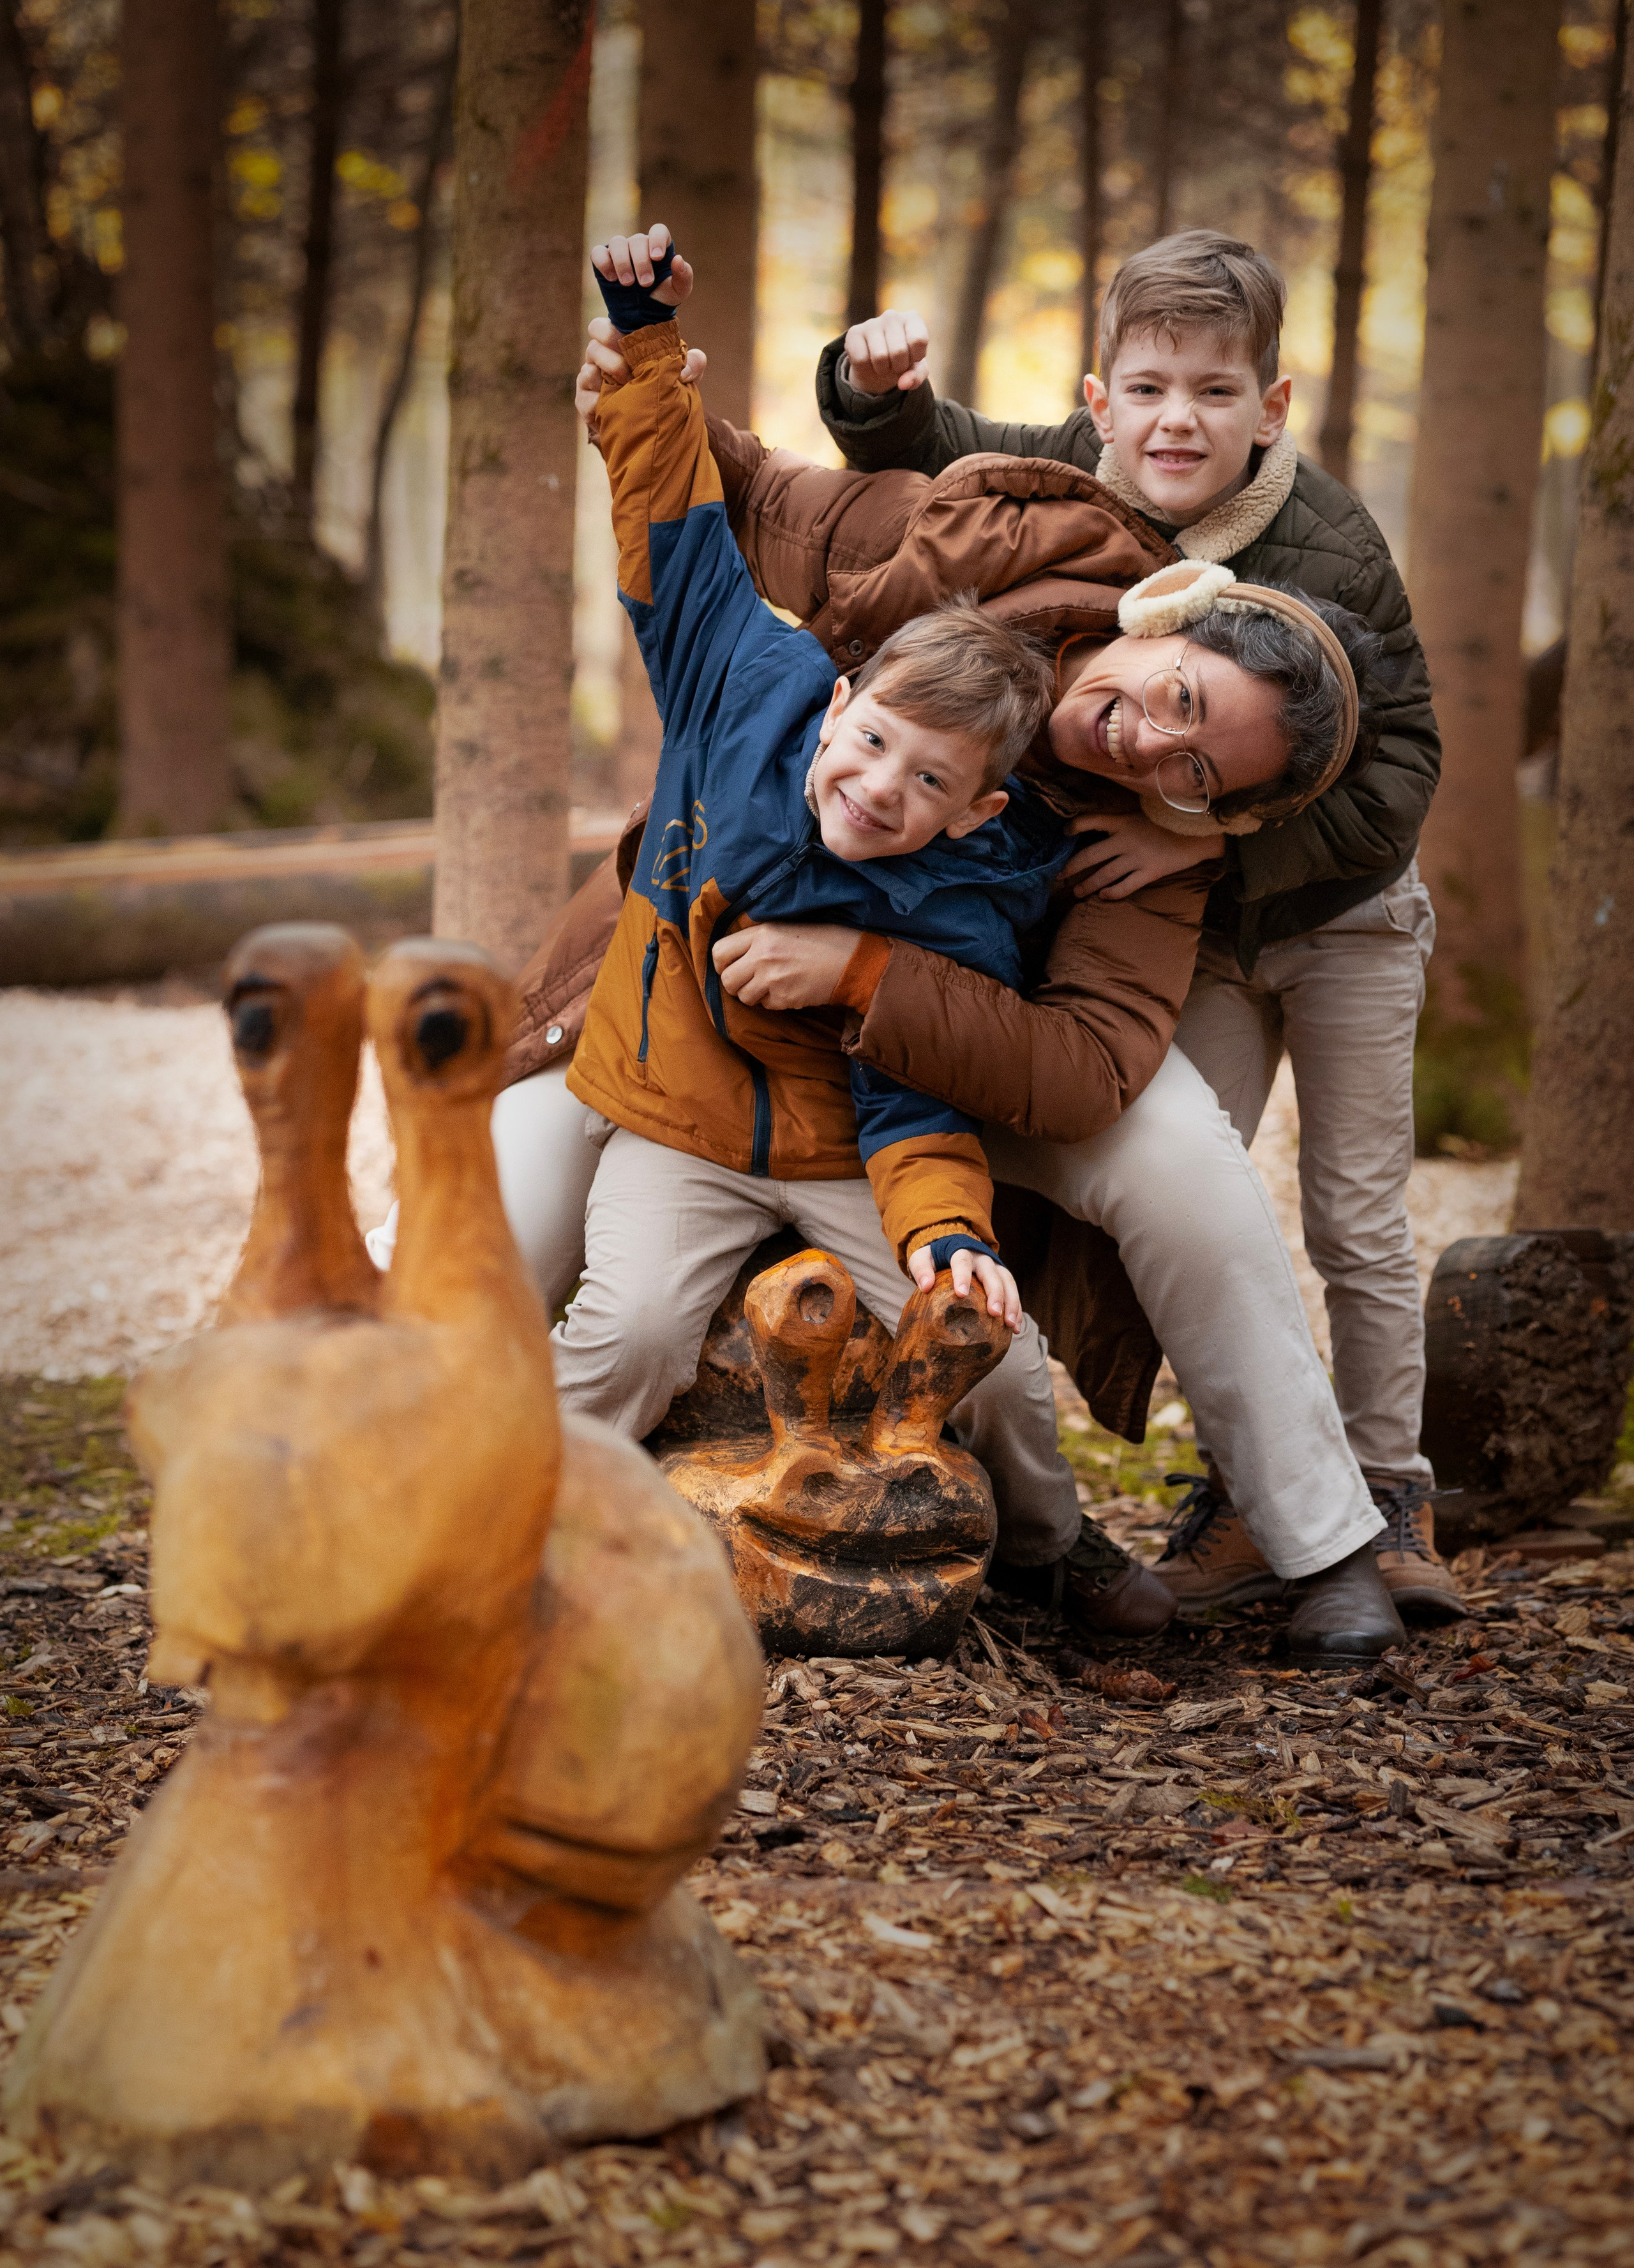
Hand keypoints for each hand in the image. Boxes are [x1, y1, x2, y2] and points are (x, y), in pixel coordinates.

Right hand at [576, 317, 707, 437]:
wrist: (652, 428)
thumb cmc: (663, 391)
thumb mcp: (682, 378)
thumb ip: (692, 364)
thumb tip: (691, 365)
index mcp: (617, 344)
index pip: (602, 326)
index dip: (612, 329)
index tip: (631, 338)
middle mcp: (600, 358)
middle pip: (593, 342)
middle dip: (610, 349)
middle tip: (629, 365)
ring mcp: (591, 381)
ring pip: (588, 371)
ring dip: (609, 374)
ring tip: (628, 383)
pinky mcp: (585, 404)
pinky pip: (585, 400)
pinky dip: (600, 403)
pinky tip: (615, 405)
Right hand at [589, 222, 693, 308]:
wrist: (643, 315)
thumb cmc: (662, 298)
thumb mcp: (679, 291)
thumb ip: (684, 276)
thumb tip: (678, 259)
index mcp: (658, 246)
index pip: (658, 230)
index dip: (657, 240)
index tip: (657, 257)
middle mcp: (638, 244)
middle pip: (637, 240)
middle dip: (641, 262)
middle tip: (645, 284)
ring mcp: (620, 251)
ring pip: (617, 242)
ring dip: (622, 262)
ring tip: (628, 284)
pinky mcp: (604, 260)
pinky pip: (598, 252)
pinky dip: (603, 263)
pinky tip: (611, 278)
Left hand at [711, 922, 861, 1010]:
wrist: (851, 959)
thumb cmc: (821, 940)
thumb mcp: (785, 928)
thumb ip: (757, 939)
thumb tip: (734, 955)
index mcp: (761, 934)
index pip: (719, 952)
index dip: (722, 964)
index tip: (731, 967)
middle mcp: (763, 956)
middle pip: (727, 980)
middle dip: (735, 984)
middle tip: (750, 981)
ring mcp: (773, 979)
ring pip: (744, 997)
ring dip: (754, 995)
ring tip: (772, 985)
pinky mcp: (785, 998)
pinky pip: (766, 1006)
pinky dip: (773, 1002)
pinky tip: (789, 989)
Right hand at [843, 308, 929, 395]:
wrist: (878, 364)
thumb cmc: (902, 361)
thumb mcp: (916, 370)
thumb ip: (916, 376)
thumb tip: (903, 384)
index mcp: (912, 319)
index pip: (918, 340)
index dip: (915, 357)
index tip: (912, 357)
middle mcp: (892, 316)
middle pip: (899, 351)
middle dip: (898, 367)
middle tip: (895, 364)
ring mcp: (871, 322)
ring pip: (879, 357)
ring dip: (882, 369)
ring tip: (883, 364)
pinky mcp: (854, 332)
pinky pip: (861, 359)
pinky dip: (866, 368)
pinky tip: (869, 360)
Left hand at [906, 1246, 1022, 1332]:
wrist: (951, 1248)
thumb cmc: (935, 1257)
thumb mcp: (922, 1258)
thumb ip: (921, 1269)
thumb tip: (926, 1286)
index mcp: (961, 1252)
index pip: (963, 1261)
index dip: (963, 1276)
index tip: (961, 1294)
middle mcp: (982, 1259)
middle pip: (991, 1274)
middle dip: (995, 1293)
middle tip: (994, 1313)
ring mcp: (995, 1268)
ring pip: (1008, 1283)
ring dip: (1011, 1303)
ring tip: (1009, 1324)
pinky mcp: (1003, 1278)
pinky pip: (1013, 1293)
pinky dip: (1016, 1310)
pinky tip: (1015, 1328)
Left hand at [1063, 809, 1223, 899]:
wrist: (1200, 832)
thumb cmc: (1172, 820)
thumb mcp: (1146, 811)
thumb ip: (1125, 819)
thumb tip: (1105, 826)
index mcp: (1123, 820)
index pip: (1092, 820)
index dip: (1076, 826)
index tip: (1065, 832)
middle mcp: (1126, 839)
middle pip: (1090, 855)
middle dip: (1071, 868)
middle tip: (1059, 877)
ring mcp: (1137, 857)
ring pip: (1104, 875)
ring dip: (1087, 886)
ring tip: (1077, 893)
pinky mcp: (1150, 872)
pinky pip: (1125, 887)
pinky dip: (1112, 893)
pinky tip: (1103, 896)